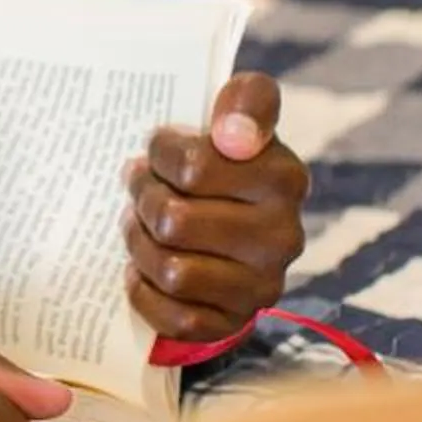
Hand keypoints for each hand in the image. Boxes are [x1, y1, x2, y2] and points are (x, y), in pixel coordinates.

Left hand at [121, 71, 310, 343]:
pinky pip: (175, 317)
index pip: (195, 166)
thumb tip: (234, 133)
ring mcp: (262, 285)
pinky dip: (146, 292)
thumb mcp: (239, 116)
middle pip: (174, 220)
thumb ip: (248, 98)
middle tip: (137, 184)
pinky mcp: (237, 322)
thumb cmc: (225, 161)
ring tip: (136, 222)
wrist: (232, 227)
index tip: (159, 147)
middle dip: (143, 198)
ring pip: (172, 270)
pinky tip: (141, 269)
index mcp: (284, 178)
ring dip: (140, 243)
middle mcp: (284, 236)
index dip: (163, 154)